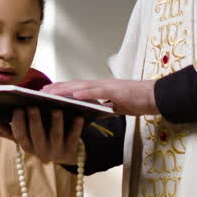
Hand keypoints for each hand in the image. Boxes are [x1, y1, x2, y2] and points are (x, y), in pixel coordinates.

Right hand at [0, 107, 84, 164]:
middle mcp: (41, 152)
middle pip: (36, 136)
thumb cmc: (44, 139)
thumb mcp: (28, 138)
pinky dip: (76, 128)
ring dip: (55, 122)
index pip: (20, 136)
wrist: (67, 154)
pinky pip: (73, 138)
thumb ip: (12, 131)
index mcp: (29, 146)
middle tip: (32, 106)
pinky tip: (78, 117)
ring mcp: (56, 152)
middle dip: (34, 121)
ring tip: (56, 108)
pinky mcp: (71, 151)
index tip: (17, 109)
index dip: (17, 124)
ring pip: (55, 136)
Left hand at [45, 78, 159, 115]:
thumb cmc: (138, 100)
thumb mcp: (116, 105)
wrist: (157, 97)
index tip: (45, 92)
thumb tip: (93, 112)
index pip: (76, 88)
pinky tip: (74, 96)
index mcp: (100, 88)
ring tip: (50, 93)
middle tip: (39, 92)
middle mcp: (101, 85)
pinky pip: (99, 92)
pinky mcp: (117, 91)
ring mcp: (108, 86)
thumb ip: (104, 106)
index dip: (60, 89)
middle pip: (74, 85)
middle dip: (56, 89)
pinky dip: (86, 93)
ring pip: (82, 86)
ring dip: (65, 89)